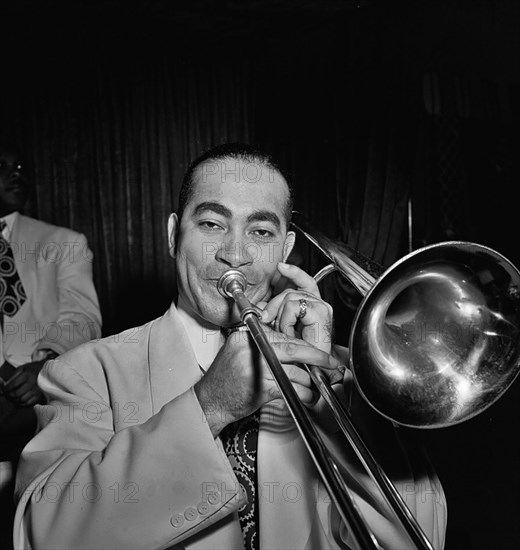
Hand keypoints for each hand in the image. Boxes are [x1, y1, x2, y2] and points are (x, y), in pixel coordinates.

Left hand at [1, 360, 45, 406]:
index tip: (3, 389)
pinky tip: (20, 399)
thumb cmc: (32, 369)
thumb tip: (4, 385)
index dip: (5, 389)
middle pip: (17, 394)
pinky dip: (22, 403)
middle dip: (9, 395)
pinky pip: (28, 403)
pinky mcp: (39, 395)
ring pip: (22, 399)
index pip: (13, 385)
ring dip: (15, 399)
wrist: (46, 370)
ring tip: (13, 396)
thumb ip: (12, 376)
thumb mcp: (22, 368)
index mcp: (27, 375)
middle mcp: (32, 383)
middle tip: (7, 394)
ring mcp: (37, 390)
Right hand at [195, 324, 342, 435]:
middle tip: (330, 362)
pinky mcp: (261, 387)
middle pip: (291, 348)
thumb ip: (262, 346)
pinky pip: (290, 387)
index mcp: (245, 337)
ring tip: (315, 386)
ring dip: (309, 380)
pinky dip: (303, 394)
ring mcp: (255, 368)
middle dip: (315, 356)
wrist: (209, 402)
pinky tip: (307, 397)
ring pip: (294, 370)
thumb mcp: (240, 354)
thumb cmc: (225, 380)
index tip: (316, 350)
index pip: (281, 336)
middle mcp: (250, 349)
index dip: (302, 344)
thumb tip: (293, 348)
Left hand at [261, 262, 334, 354]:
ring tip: (285, 332)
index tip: (280, 266)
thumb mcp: (282, 329)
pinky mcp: (321, 313)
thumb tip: (262, 305)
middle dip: (275, 306)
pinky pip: (293, 307)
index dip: (292, 272)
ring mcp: (321, 307)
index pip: (304, 281)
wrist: (313, 368)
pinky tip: (289, 331)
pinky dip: (287, 321)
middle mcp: (319, 304)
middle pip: (290, 290)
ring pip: (289, 298)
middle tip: (271, 322)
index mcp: (312, 305)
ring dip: (281, 317)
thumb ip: (275, 314)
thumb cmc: (302, 353)